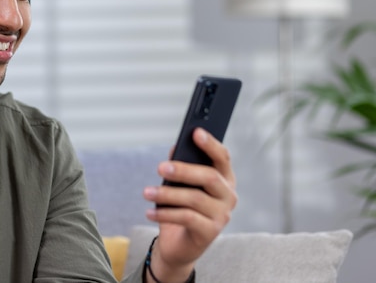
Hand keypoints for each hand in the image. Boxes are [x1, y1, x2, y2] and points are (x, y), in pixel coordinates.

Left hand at [142, 127, 237, 282]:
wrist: (180, 244)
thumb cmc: (182, 208)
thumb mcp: (180, 185)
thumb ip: (181, 165)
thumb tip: (175, 148)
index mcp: (224, 179)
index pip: (223, 158)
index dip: (210, 144)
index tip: (195, 132)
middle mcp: (228, 196)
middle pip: (209, 177)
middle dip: (184, 170)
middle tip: (160, 167)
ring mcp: (222, 216)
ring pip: (195, 199)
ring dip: (167, 194)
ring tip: (146, 192)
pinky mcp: (210, 232)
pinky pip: (186, 218)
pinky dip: (165, 214)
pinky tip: (149, 212)